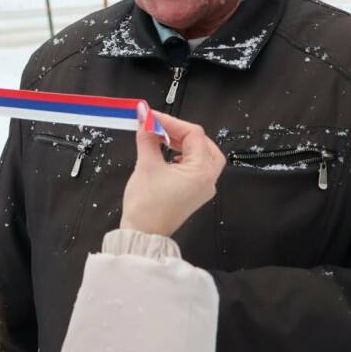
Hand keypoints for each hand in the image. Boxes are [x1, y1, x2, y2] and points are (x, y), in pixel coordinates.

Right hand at [119, 104, 225, 236]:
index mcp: (202, 171)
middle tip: (160, 127)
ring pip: (201, 155)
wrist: (143, 235)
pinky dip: (183, 156)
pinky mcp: (194, 194)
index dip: (171, 121)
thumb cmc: (146, 205)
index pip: (194, 134)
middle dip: (182, 132)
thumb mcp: (146, 164)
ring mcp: (203, 188)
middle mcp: (208, 180)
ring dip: (183, 143)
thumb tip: (144, 117)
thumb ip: (147, 137)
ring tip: (161, 138)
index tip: (151, 116)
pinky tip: (167, 154)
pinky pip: (195, 167)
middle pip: (204, 144)